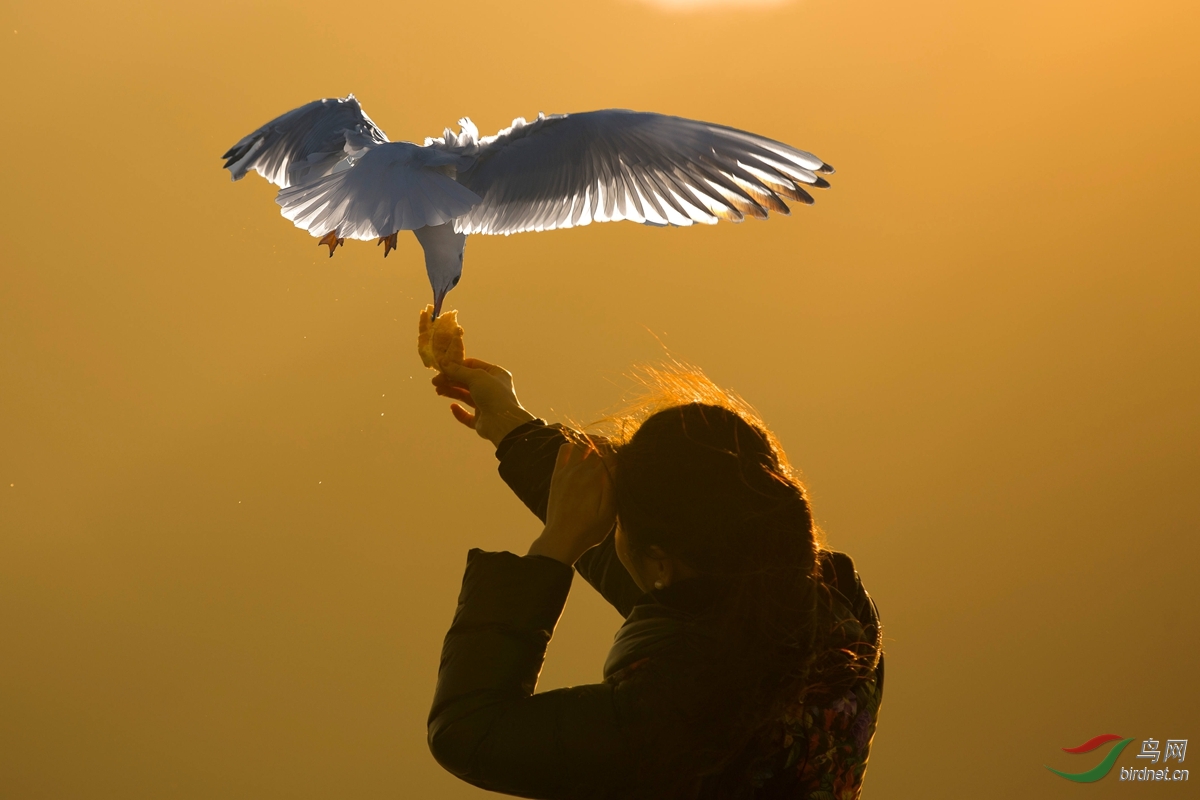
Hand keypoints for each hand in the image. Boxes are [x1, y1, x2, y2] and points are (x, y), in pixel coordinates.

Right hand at [432, 358, 535, 446]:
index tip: (442, 368)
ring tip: (438, 391)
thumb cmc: (493, 395)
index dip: (457, 366)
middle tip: (435, 381)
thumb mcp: (476, 377)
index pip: (473, 365)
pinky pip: (467, 415)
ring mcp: (487, 404)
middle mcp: (492, 388)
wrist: (503, 423)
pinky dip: (459, 412)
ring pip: (466, 396)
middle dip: (451, 380)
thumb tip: (443, 363)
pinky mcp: (481, 419)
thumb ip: (458, 371)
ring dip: (452, 392)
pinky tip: (452, 407)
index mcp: (496, 374)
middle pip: (467, 381)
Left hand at [528, 442, 616, 565]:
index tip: (626, 460)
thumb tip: (619, 464)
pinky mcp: (557, 475)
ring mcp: (567, 471)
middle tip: (616, 456)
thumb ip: (614, 486)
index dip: (622, 454)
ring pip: (582, 443)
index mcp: (595, 480)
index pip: (612, 455)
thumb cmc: (589, 530)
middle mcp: (580, 471)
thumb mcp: (609, 513)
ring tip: (601, 450)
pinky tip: (582, 453)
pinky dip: (574, 445)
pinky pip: (564, 450)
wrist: (562, 539)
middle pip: (598, 447)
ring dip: (593, 442)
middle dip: (609, 448)